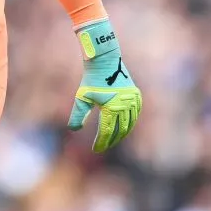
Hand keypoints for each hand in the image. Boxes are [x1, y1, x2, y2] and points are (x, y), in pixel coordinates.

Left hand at [66, 20, 141, 152]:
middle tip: (103, 146)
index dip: (101, 142)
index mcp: (112, 108)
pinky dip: (130, 122)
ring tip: (112, 139)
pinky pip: (135, 114)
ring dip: (122, 133)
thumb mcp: (82, 97)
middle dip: (111, 140)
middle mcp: (125, 106)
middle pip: (120, 130)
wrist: (105, 61)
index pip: (107, 131)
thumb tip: (73, 129)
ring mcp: (133, 101)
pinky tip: (123, 126)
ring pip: (130, 124)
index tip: (95, 149)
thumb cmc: (91, 79)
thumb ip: (77, 114)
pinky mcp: (137, 96)